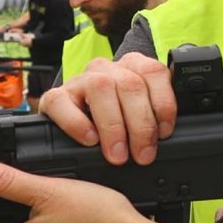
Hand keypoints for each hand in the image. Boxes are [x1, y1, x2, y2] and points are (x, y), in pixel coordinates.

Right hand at [40, 54, 176, 164]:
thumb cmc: (117, 126)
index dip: (163, 104)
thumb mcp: (141, 118)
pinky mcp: (54, 97)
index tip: (164, 133)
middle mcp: (107, 68)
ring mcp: (80, 80)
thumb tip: (168, 138)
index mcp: (134, 67)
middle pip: (130, 85)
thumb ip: (156, 119)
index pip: (154, 72)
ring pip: (100, 87)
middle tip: (142, 155)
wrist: (77, 128)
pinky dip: (77, 123)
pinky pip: (61, 102)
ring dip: (113, 125)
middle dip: (140, 124)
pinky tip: (90, 140)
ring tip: (118, 154)